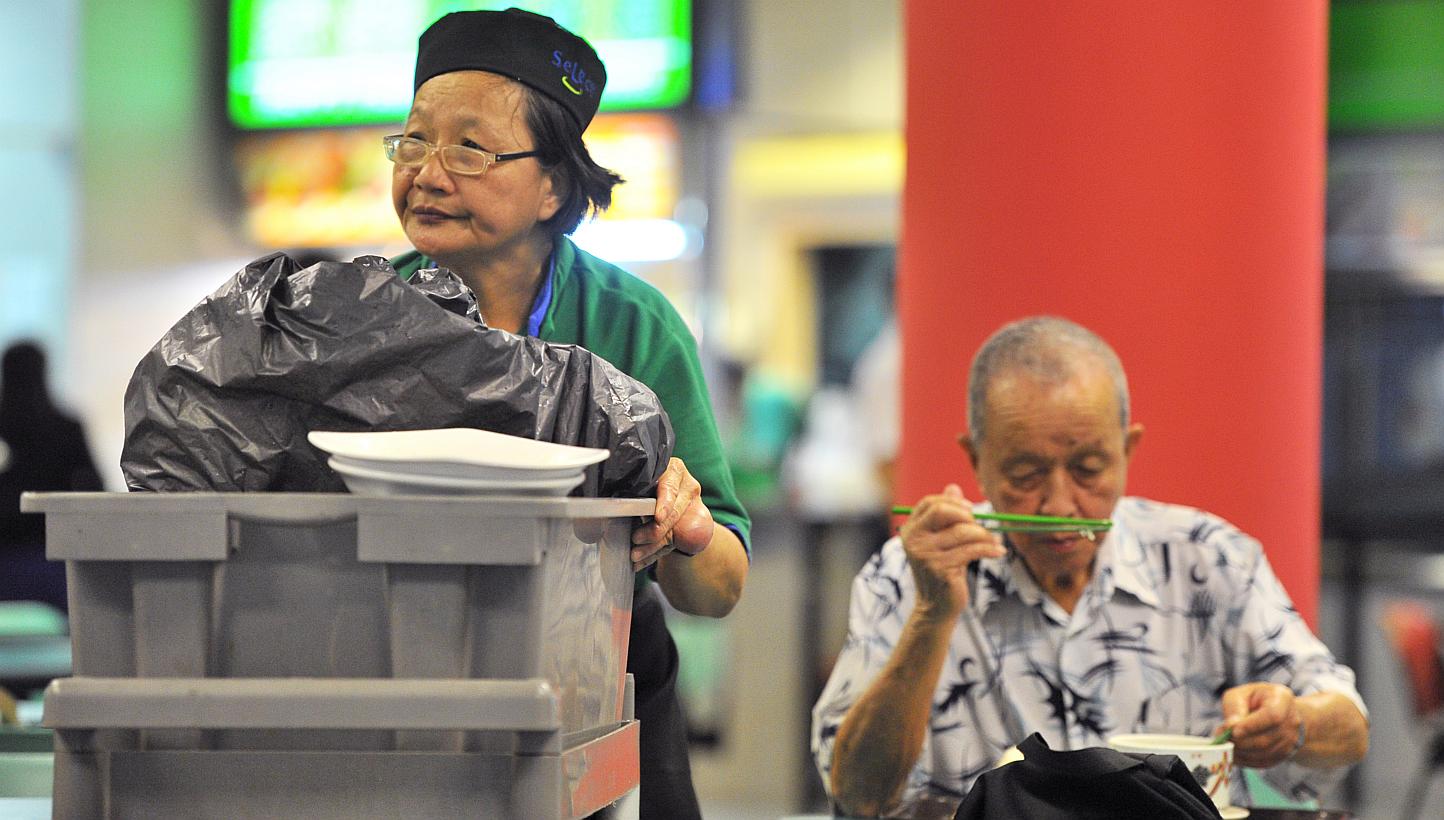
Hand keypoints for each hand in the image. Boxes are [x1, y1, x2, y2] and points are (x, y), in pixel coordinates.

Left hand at [631, 457, 712, 571]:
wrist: (663, 488)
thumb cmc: (644, 478)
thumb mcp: (643, 477)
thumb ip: (633, 485)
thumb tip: (614, 502)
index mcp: (674, 470)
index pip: (670, 488)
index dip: (665, 504)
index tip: (658, 517)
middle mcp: (686, 488)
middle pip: (674, 514)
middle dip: (655, 530)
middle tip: (636, 539)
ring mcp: (689, 508)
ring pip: (673, 531)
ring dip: (653, 547)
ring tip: (635, 556)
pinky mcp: (687, 526)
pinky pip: (672, 542)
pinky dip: (654, 553)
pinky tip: (641, 562)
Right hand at [899, 484, 1004, 619]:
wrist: (936, 607)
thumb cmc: (942, 570)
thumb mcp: (941, 541)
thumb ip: (946, 515)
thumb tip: (954, 487)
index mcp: (911, 530)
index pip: (930, 503)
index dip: (953, 502)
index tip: (971, 511)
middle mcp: (914, 540)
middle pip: (942, 511)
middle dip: (967, 516)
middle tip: (981, 528)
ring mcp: (925, 554)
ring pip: (963, 532)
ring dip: (985, 535)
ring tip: (995, 542)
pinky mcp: (940, 568)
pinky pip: (972, 550)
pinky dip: (989, 549)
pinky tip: (998, 552)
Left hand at [1219, 682, 1303, 767]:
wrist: (1275, 711)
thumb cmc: (1253, 700)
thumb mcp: (1240, 694)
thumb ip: (1234, 707)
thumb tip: (1230, 726)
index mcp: (1282, 698)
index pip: (1272, 716)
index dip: (1251, 726)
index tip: (1233, 731)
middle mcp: (1292, 720)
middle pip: (1266, 739)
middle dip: (1241, 742)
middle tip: (1222, 738)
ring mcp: (1291, 739)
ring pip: (1264, 754)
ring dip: (1242, 752)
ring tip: (1226, 744)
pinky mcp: (1285, 754)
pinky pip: (1264, 762)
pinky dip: (1246, 760)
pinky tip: (1235, 753)